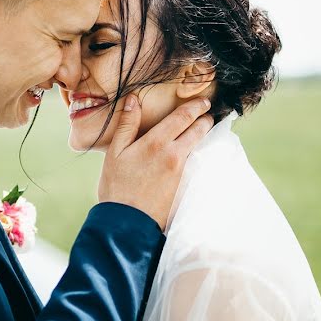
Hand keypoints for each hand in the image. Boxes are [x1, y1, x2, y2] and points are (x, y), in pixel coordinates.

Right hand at [98, 94, 212, 229]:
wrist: (127, 221)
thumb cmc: (116, 186)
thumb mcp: (114, 153)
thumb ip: (126, 125)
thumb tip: (133, 99)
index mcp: (156, 142)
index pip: (183, 117)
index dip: (195, 106)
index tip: (202, 100)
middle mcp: (174, 154)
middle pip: (199, 129)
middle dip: (205, 118)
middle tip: (206, 112)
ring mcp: (181, 169)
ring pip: (198, 144)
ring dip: (202, 134)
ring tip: (201, 127)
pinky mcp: (182, 182)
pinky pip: (194, 159)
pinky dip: (195, 150)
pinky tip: (190, 149)